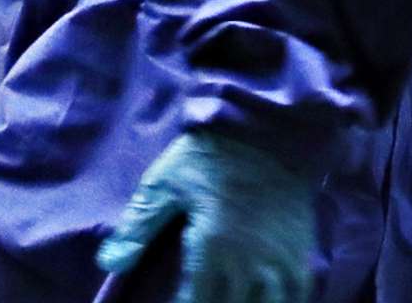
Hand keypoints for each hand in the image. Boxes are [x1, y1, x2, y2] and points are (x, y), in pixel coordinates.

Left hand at [98, 131, 321, 302]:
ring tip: (229, 297)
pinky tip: (265, 300)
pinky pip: (297, 295)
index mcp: (213, 250)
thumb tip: (110, 263)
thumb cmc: (213, 154)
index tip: (175, 300)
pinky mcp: (301, 252)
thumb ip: (138, 227)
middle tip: (202, 294)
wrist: (271, 126)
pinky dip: (282, 302)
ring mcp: (280, 261)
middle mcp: (250, 264)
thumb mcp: (165, 183)